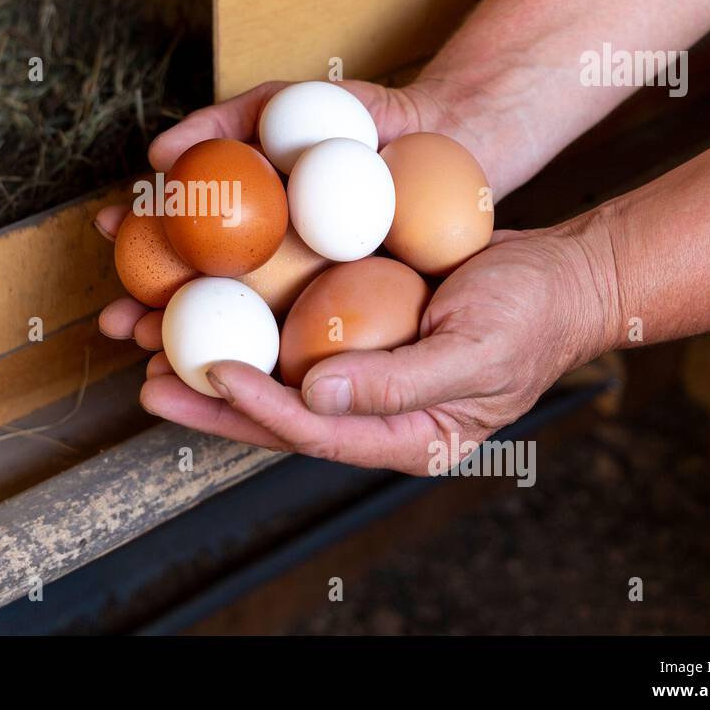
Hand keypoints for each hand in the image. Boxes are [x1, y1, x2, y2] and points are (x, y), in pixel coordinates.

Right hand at [94, 78, 470, 347]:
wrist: (450, 139)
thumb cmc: (368, 116)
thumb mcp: (288, 105)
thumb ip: (224, 119)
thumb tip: (157, 154)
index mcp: (247, 214)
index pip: (177, 232)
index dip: (137, 236)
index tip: (103, 231)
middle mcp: (267, 259)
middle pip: (195, 294)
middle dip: (147, 314)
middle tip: (115, 323)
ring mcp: (306, 292)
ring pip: (239, 331)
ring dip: (189, 351)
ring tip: (151, 362)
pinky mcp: (349, 318)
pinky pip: (300, 345)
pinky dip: (262, 363)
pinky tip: (227, 376)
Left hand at [137, 213, 619, 471]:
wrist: (560, 274)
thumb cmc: (532, 314)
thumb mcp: (476, 350)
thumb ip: (400, 383)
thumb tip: (316, 394)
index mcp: (405, 436)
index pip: (317, 432)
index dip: (259, 407)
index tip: (212, 374)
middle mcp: (373, 411)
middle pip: (277, 413)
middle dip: (211, 402)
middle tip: (149, 384)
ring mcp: (362, 372)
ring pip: (275, 374)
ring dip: (214, 363)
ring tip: (152, 347)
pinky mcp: (355, 331)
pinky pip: (292, 331)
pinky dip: (248, 320)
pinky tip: (206, 302)